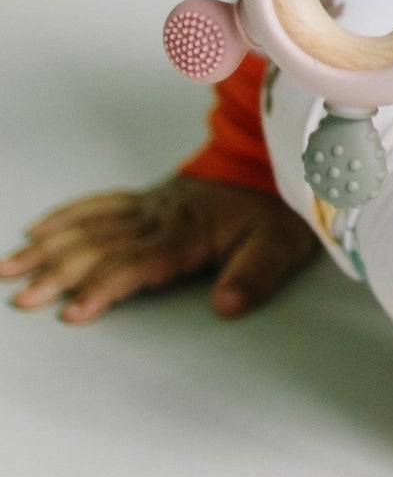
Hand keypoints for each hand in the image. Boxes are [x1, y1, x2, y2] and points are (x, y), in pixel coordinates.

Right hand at [1, 176, 319, 323]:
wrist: (278, 167)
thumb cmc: (277, 213)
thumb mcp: (282, 245)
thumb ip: (254, 275)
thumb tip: (226, 305)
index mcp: (189, 232)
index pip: (138, 264)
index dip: (105, 286)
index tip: (73, 309)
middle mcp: (161, 217)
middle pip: (101, 247)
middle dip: (59, 273)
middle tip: (22, 297)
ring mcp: (149, 206)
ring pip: (90, 226)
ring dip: (49, 248)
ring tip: (9, 268)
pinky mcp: (145, 200)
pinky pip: (98, 205)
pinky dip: (65, 217)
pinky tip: (36, 232)